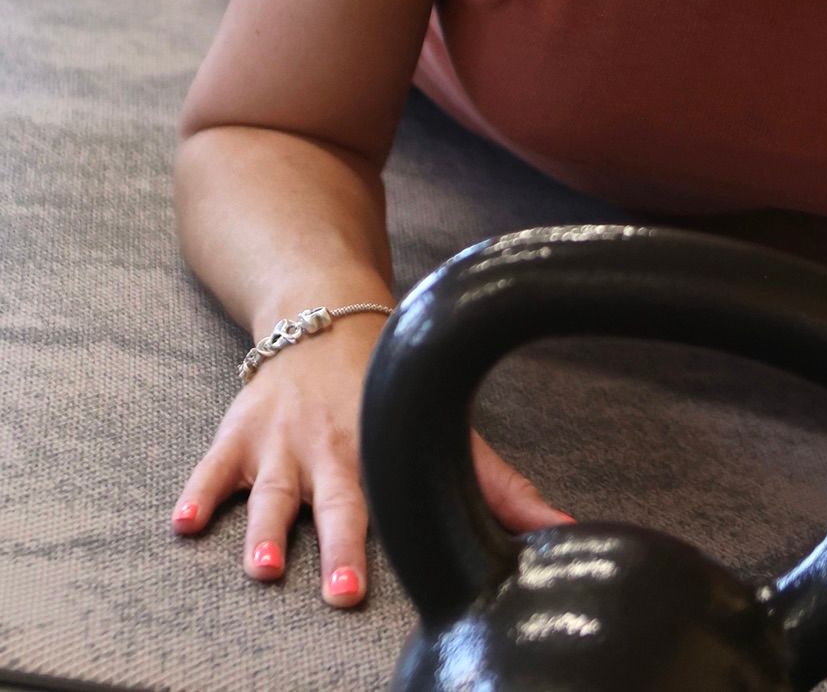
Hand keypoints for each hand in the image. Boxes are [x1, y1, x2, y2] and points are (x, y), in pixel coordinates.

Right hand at [168, 316, 573, 602]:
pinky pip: (213, 466)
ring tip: (261, 571)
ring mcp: (280, 442)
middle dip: (337, 549)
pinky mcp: (240, 432)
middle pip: (334, 507)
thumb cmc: (387, 385)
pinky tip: (182, 525)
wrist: (324, 313)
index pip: (387, 506)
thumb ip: (498, 485)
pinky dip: (197, 493)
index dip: (386, 547)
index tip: (376, 592)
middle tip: (340, 593)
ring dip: (264, 531)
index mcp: (378, 454)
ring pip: (271, 493)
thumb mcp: (443, 427)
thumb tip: (564, 530)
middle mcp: (329, 450)